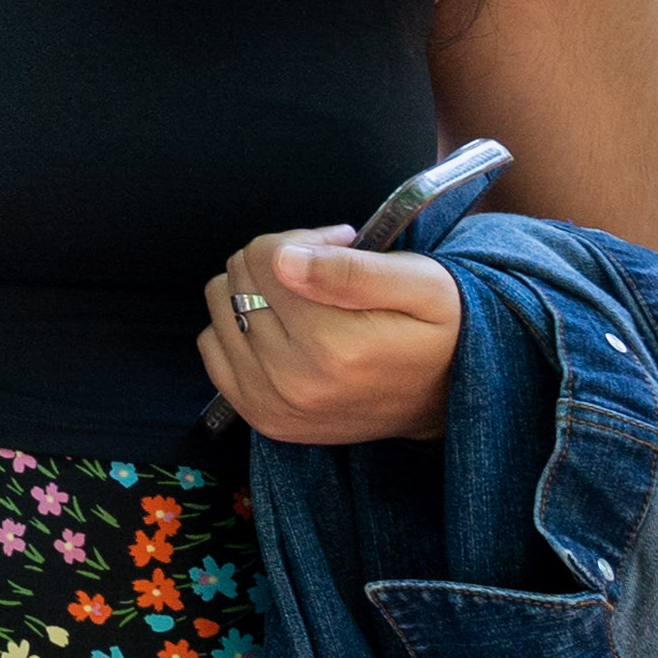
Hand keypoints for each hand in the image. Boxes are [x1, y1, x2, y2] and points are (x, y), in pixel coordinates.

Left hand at [198, 227, 461, 444]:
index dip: (302, 240)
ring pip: (219, 307)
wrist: (445, 397)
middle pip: (239, 279)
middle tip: (323, 271)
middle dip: (277, 261)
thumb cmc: (438, 332)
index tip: (336, 246)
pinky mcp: (262, 418)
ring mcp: (272, 404)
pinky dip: (237, 328)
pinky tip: (282, 329)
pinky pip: (212, 348)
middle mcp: (293, 381)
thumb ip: (350, 270)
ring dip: (254, 291)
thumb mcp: (421, 286)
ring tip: (306, 300)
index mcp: (333, 346)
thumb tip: (283, 260)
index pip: (264, 257)